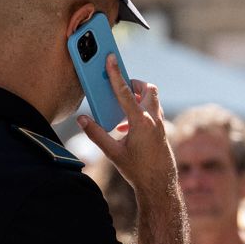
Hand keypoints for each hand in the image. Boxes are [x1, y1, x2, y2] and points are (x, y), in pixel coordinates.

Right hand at [79, 56, 173, 196]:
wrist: (159, 185)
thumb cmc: (137, 170)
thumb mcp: (112, 153)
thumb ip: (96, 134)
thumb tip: (82, 119)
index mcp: (141, 122)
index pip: (125, 92)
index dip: (116, 74)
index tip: (111, 58)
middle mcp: (154, 119)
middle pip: (148, 89)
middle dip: (135, 84)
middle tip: (120, 86)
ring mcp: (161, 124)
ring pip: (153, 99)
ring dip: (139, 97)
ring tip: (121, 107)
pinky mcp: (162, 130)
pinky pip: (153, 112)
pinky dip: (141, 111)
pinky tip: (127, 126)